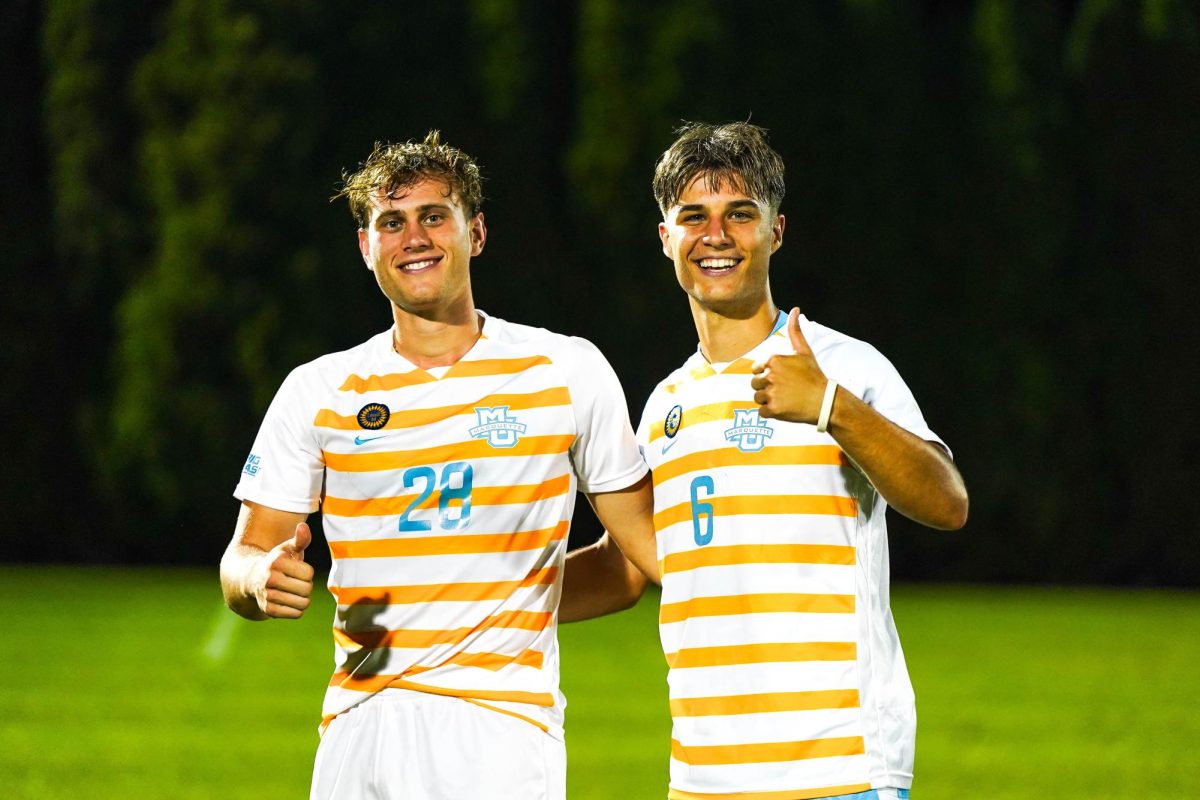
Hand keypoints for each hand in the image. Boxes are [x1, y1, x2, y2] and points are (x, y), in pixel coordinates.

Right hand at [254, 522, 313, 618]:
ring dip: (303, 599)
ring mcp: (268, 595)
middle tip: (296, 582)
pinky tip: (289, 602)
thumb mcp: (287, 548)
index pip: (308, 573)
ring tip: (294, 592)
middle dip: (306, 586)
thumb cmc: (277, 562)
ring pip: (303, 603)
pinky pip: (296, 614)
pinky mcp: (268, 610)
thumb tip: (303, 527)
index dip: (307, 572)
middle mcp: (270, 578)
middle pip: (307, 589)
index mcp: (277, 562)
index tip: (297, 570)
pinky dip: (297, 609)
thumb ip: (300, 539)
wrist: (252, 578)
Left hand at [750, 307, 828, 422]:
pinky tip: (785, 408)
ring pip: (758, 398)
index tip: (782, 378)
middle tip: (785, 390)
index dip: (767, 374)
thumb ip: (795, 331)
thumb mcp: (804, 351)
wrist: (825, 401)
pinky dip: (771, 413)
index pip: (756, 369)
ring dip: (768, 400)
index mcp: (773, 360)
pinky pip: (762, 412)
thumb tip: (795, 309)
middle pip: (755, 384)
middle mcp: (770, 375)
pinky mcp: (773, 410)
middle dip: (767, 388)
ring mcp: (771, 393)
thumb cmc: (813, 375)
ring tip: (786, 398)